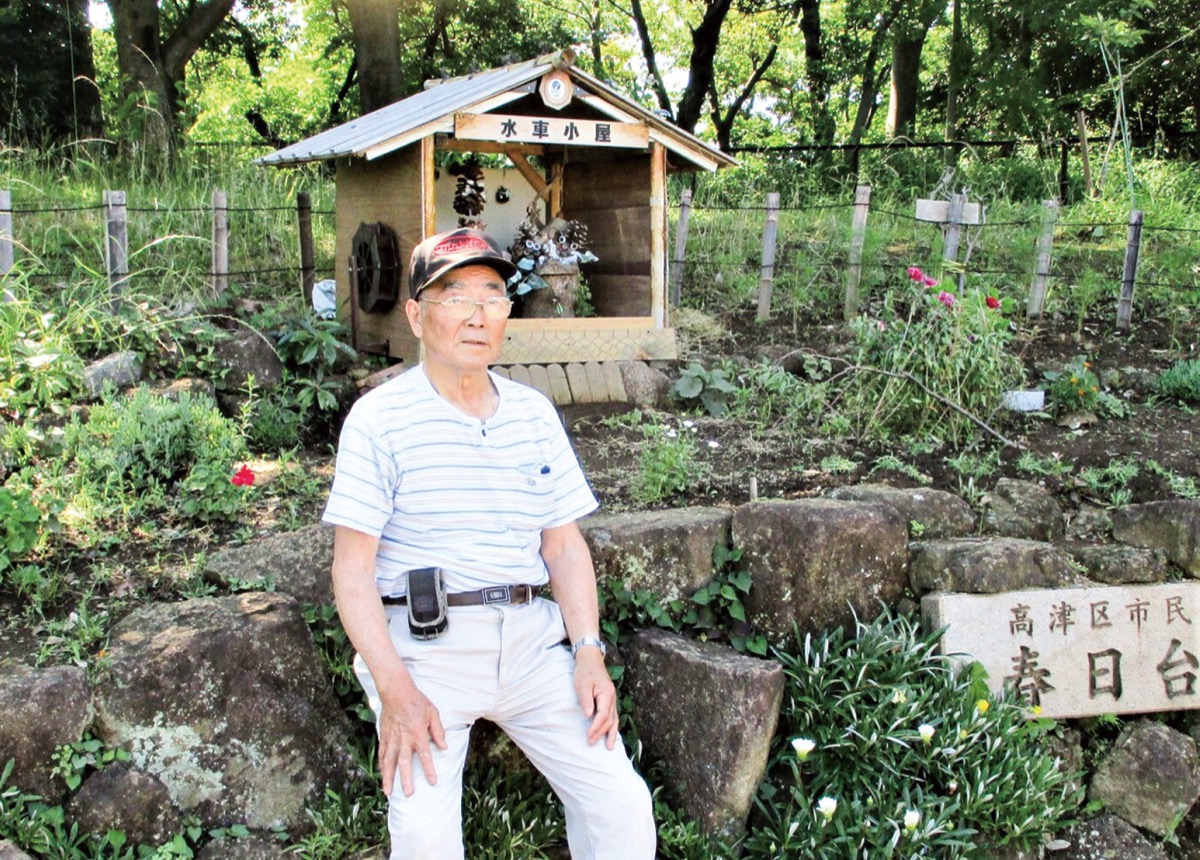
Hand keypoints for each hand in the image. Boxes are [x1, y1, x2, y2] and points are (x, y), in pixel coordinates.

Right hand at [377, 681, 447, 796]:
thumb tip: (444, 747)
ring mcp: (392, 738)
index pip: (425, 756)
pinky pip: (382, 753)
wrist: (396, 692)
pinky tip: (382, 774)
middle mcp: (404, 739)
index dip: (429, 770)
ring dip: (389, 777)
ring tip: (388, 791)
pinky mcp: (384, 736)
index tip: (432, 782)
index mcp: (418, 734)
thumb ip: (438, 731)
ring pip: (389, 762)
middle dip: (406, 779)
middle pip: (405, 763)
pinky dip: (381, 765)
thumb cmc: (417, 701)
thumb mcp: (433, 713)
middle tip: (408, 794)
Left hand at [573, 649, 618, 749]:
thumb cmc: (585, 671)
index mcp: (607, 694)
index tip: (588, 736)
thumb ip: (586, 700)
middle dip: (600, 733)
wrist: (591, 659)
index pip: (603, 715)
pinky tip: (611, 734)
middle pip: (609, 720)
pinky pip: (613, 716)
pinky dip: (612, 727)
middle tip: (590, 743)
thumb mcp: (582, 684)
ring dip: (611, 733)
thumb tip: (589, 715)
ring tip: (609, 747)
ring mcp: (612, 699)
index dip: (596, 727)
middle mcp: (612, 698)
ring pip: (614, 720)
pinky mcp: (609, 700)